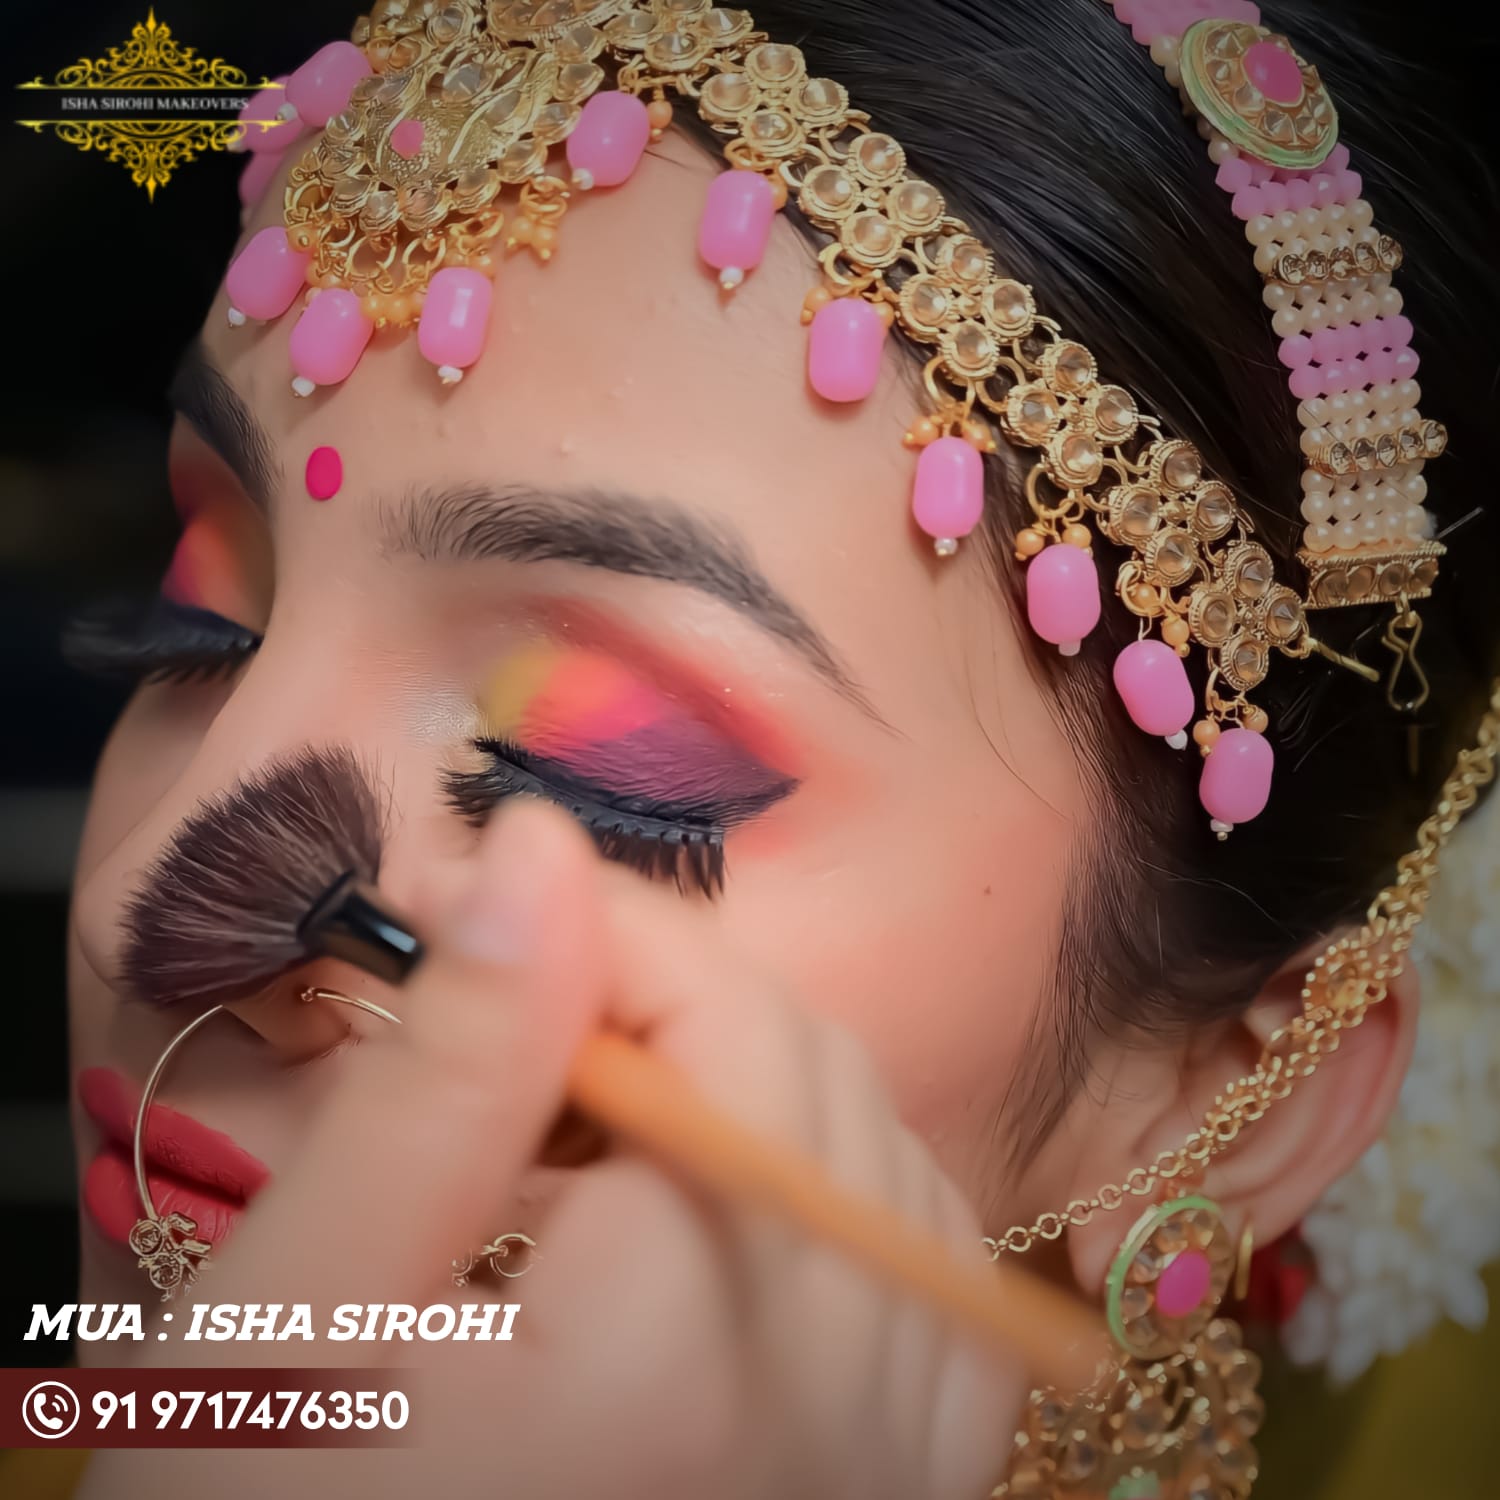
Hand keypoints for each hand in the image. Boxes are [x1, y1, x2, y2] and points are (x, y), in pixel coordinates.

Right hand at [81, 800, 1022, 1499]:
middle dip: (659, 998)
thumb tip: (539, 848)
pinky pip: (933, 1286)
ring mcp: (899, 1469)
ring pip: (886, 1158)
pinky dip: (838, 1198)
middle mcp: (851, 1405)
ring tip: (582, 1133)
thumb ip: (449, 1069)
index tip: (465, 909)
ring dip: (747, 1086)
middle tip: (505, 1023)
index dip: (601, 929)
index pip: (730, 1017)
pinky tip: (720, 1213)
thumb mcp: (311, 1303)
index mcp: (702, 1338)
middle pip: (814, 1074)